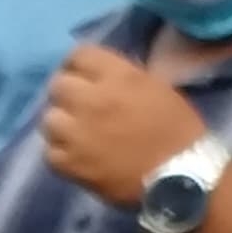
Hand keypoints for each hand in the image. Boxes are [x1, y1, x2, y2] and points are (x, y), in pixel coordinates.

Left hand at [37, 47, 208, 206]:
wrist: (182, 177)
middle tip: (79, 107)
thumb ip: (122, 78)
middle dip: (68, 94)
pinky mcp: (70, 164)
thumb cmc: (178, 131)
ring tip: (76, 134)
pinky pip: (49, 151)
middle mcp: (92, 100)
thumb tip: (98, 77)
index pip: (79, 55)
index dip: (78, 66)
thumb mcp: (156, 88)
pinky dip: (60, 153)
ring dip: (61, 124)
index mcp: (119, 76)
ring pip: (49, 118)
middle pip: (58, 85)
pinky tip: (76, 156)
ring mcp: (77, 133)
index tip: (84, 77)